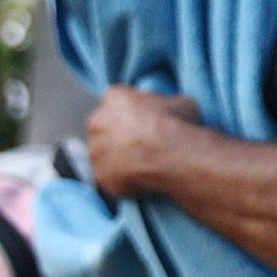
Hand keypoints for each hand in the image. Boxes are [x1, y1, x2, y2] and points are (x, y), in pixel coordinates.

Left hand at [83, 87, 202, 199]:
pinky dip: (122, 179)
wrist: (172, 156)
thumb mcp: (180, 103)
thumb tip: (169, 111)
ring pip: (104, 154)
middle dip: (119, 134)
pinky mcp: (102, 176)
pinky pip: (110, 177)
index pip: (118, 101)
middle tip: (142, 144)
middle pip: (104, 126)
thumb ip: (165, 105)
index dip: (133, 112)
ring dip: (118, 157)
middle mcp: (98, 122)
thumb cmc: (176, 125)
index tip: (146, 121)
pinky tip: (141, 179)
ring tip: (143, 164)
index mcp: (115, 98)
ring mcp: (96, 151)